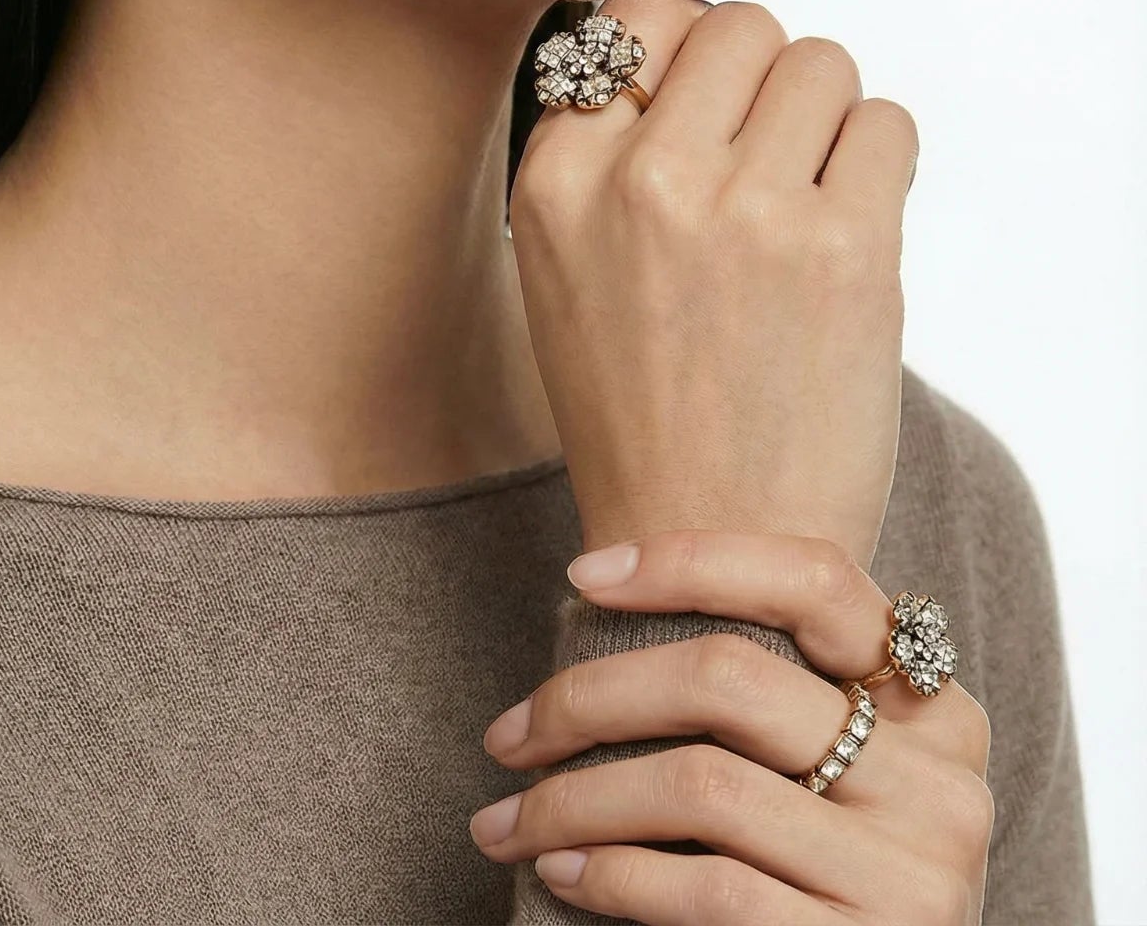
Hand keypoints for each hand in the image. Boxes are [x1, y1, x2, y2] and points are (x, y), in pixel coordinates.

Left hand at [470, 529, 992, 923]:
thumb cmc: (816, 883)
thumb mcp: (825, 779)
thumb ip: (763, 703)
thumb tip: (593, 607)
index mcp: (934, 711)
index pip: (814, 578)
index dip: (690, 559)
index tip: (582, 575)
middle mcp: (941, 783)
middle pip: (729, 676)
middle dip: (589, 699)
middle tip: (506, 736)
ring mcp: (915, 874)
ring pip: (701, 784)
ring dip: (573, 801)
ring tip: (509, 821)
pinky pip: (712, 889)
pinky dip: (614, 875)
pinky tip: (564, 872)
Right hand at [508, 0, 919, 567]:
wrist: (708, 539)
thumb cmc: (637, 401)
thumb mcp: (562, 266)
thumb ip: (603, 152)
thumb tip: (690, 38)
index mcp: (555, 180)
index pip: (634, 12)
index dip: (681, 45)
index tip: (703, 102)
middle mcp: (641, 180)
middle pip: (738, 25)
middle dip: (760, 75)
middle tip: (764, 153)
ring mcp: (746, 211)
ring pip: (820, 59)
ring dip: (823, 114)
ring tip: (806, 192)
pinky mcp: (847, 250)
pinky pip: (888, 122)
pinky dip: (877, 158)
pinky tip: (847, 221)